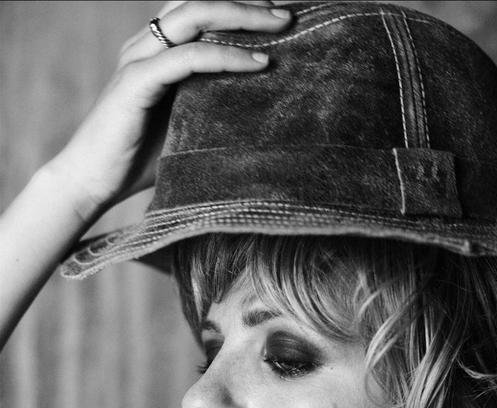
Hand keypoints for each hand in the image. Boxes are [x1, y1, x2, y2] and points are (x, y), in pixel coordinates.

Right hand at [47, 1, 290, 219]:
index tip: (278, 19)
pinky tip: (257, 64)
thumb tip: (257, 118)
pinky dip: (224, 56)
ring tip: (280, 27)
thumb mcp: (185, 128)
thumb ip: (210, 110)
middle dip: (247, 4)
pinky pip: (187, 57)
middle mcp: (145, 47)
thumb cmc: (137, 162)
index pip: (199, 13)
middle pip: (200, 4)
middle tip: (287, 15)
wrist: (91, 183)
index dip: (237, 8)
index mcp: (156, 53)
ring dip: (241, 17)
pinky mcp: (135, 82)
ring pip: (194, 18)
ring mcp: (139, 61)